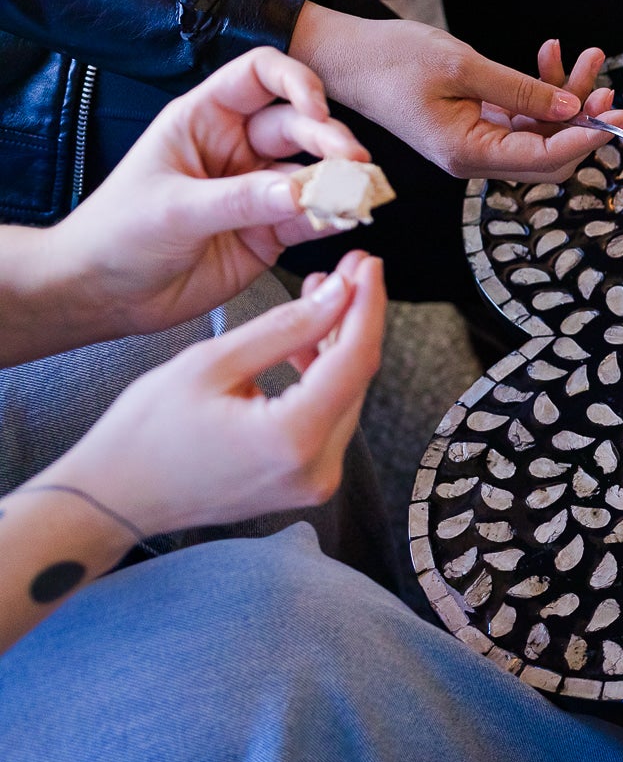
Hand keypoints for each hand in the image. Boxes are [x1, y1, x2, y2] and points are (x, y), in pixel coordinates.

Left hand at [40, 47, 365, 341]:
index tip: (317, 108)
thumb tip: (302, 191)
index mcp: (204, 120)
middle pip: (299, 126)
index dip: (294, 82)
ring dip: (340, 182)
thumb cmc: (117, 235)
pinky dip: (332, 219)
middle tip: (354, 164)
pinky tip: (346, 220)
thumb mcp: (174, 209)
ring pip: (314, 174)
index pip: (259, 76)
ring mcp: (257, 191)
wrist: (103, 295)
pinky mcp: (270, 233)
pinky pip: (311, 218)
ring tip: (359, 195)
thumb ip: (241, 199)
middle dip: (330, 141)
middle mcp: (237, 149)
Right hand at [41, 253, 385, 538]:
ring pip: (346, 396)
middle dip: (353, 319)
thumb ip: (285, 327)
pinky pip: (329, 419)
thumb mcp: (211, 363)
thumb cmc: (146, 434)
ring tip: (319, 297)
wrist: (115, 498)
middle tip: (346, 270)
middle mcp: (317, 468)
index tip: (368, 264)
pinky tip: (305, 346)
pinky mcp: (306, 482)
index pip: (355, 359)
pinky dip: (322, 379)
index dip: (367, 304)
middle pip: (357, 378)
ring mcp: (315, 481)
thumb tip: (340, 293)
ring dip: (337, 346)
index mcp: (293, 438)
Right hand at [289, 3, 622, 180]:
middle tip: (609, 89)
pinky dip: (540, 90)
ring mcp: (475, 144)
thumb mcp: (462, 67)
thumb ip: (520, 90)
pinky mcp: (474, 126)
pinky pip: (521, 117)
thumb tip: (573, 107)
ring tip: (586, 55)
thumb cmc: (391, 59)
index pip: (543, 158)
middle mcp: (474, 158)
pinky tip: (550, 54)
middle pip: (549, 153)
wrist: (347, 54)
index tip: (617, 118)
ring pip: (539, 132)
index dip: (585, 139)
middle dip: (583, 121)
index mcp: (467, 154)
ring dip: (567, 97)